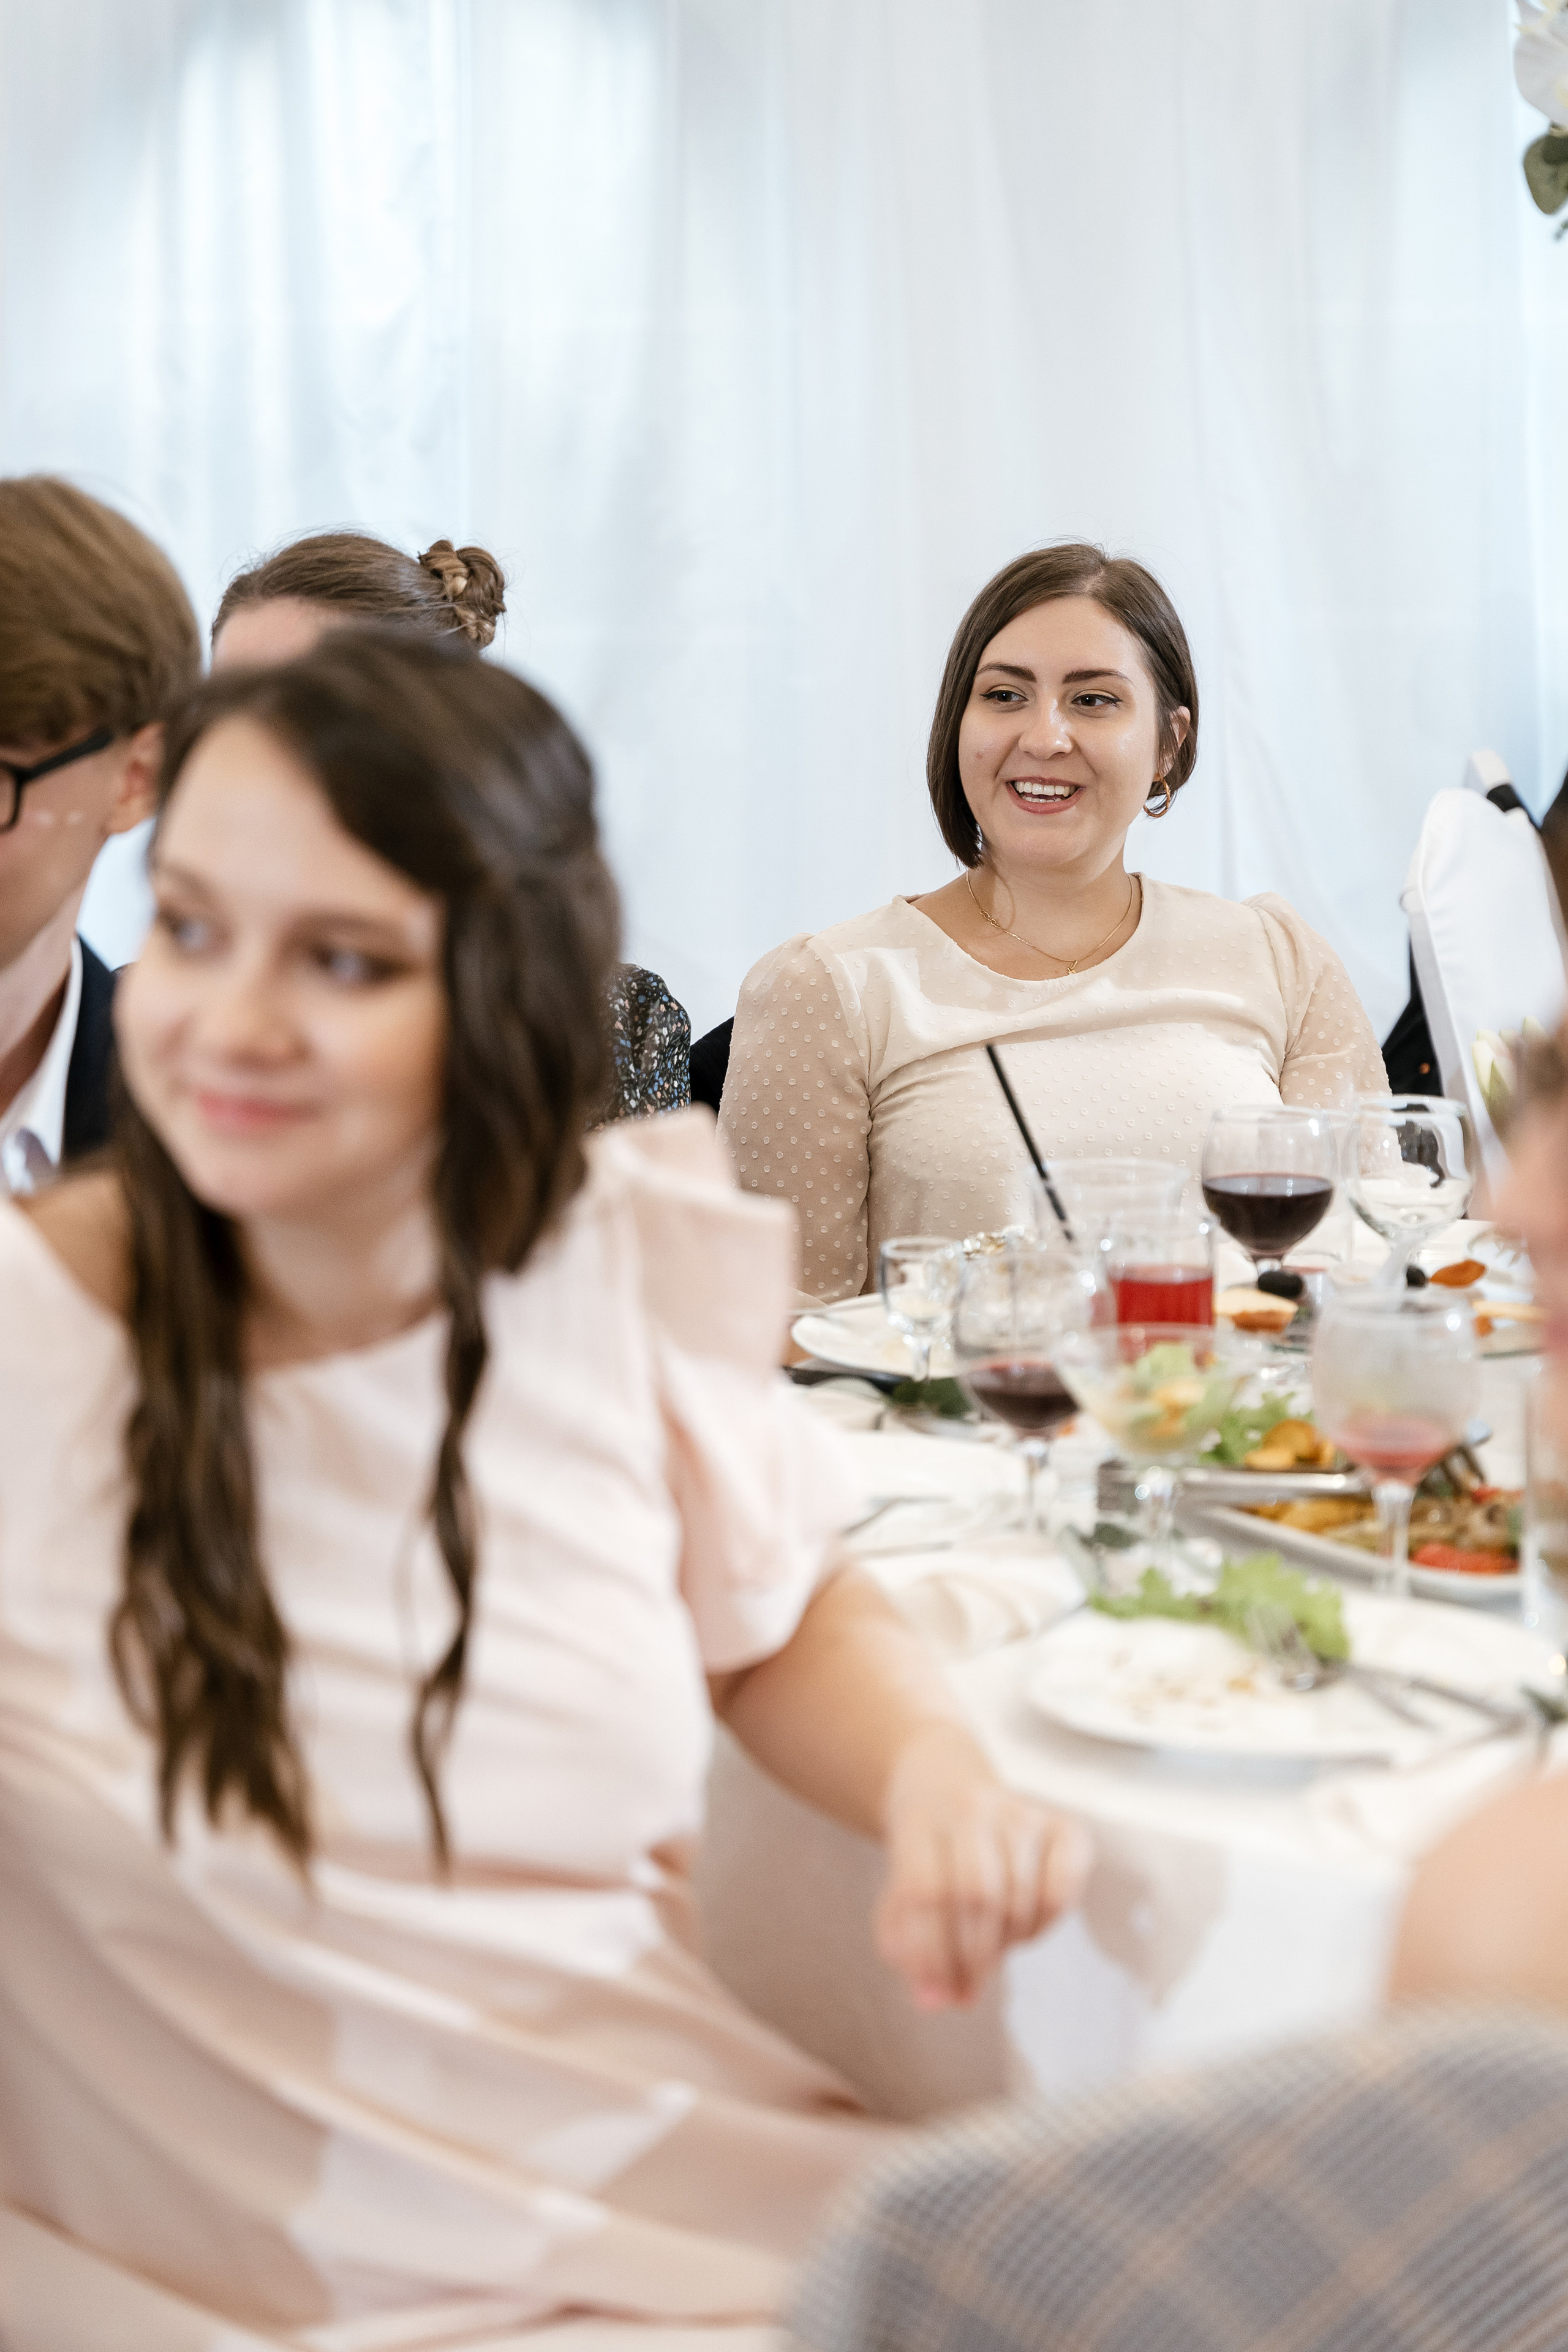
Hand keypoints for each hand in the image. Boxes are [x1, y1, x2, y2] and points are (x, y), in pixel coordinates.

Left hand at [875, 1722, 1091, 2009]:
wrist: (943, 1778)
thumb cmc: (923, 1847)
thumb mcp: (897, 1884)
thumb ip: (908, 1945)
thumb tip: (933, 2002)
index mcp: (920, 1820)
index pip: (926, 1890)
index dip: (930, 1952)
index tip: (933, 1993)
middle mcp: (972, 1807)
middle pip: (976, 1895)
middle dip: (970, 1957)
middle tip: (965, 1988)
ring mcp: (1021, 1811)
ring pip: (1018, 1896)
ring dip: (1004, 1945)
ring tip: (987, 1956)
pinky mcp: (1063, 1823)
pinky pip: (1063, 1888)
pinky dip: (1045, 1923)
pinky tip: (1024, 1930)